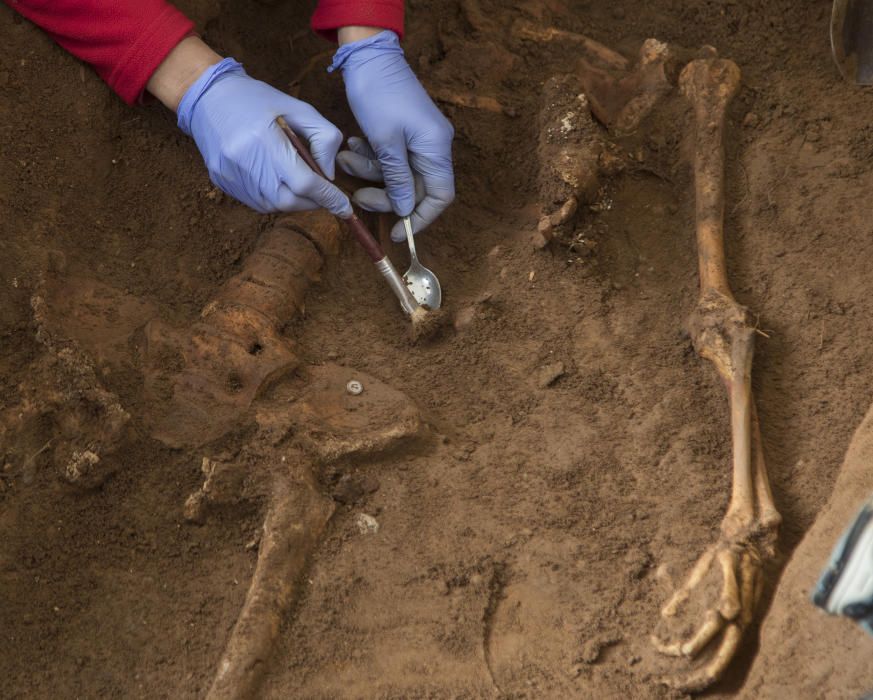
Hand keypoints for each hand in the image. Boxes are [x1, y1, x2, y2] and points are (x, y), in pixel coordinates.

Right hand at [175, 58, 351, 215]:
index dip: (328, 198)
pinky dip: (274, 198)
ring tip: (297, 180)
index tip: (345, 207)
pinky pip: (256, 202)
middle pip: (288, 201)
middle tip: (320, 190)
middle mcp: (243, 161)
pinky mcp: (221, 181)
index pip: (304, 183)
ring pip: (273, 206)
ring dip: (293, 200)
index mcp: (264, 139)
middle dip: (311, 201)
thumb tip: (329, 176)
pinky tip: (276, 180)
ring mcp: (230, 175)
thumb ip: (324, 139)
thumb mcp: (299, 108)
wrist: (208, 95)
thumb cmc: (258, 99)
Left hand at [330, 30, 454, 241]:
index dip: (420, 218)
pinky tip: (353, 145)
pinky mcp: (403, 132)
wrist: (368, 54)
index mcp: (436, 148)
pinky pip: (390, 157)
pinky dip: (371, 157)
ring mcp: (419, 138)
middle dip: (385, 195)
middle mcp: (433, 145)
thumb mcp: (385, 142)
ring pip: (398, 173)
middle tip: (358, 197)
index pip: (440, 196)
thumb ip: (398, 179)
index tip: (398, 232)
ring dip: (370, 173)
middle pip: (416, 188)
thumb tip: (407, 210)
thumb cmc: (379, 94)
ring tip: (346, 160)